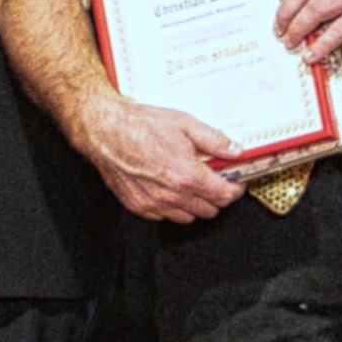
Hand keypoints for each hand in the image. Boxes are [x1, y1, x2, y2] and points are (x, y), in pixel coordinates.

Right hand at [76, 88, 244, 223]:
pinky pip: (164, 217)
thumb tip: (234, 151)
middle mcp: (171, 194)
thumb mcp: (185, 124)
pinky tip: (169, 189)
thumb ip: (215, 141)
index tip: (235, 184)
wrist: (106, 130)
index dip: (235, 190)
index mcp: (187, 175)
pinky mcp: (138, 206)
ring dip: (195, 204)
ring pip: (188, 217)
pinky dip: (172, 207)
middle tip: (213, 180)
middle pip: (209, 211)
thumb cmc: (140, 126)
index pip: (224, 196)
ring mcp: (154, 203)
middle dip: (216, 196)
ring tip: (190, 184)